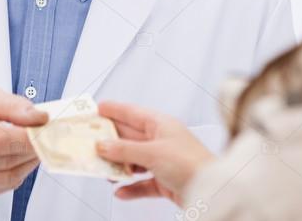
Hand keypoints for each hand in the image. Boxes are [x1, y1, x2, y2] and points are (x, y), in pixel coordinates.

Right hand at [0, 87, 47, 199]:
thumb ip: (13, 107)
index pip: (0, 141)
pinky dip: (15, 174)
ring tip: (33, 146)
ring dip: (27, 163)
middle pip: (6, 160)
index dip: (28, 138)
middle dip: (32, 149)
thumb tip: (39, 118)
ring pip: (7, 178)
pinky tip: (17, 158)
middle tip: (46, 135)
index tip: (47, 130)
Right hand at [95, 101, 216, 205]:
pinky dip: (131, 187)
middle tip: (89, 143)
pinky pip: (142, 182)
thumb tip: (103, 145)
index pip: (131, 113)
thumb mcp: (152, 153)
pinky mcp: (165, 181)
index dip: (113, 110)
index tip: (95, 109)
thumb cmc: (190, 164)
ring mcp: (163, 160)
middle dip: (109, 141)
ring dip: (118, 166)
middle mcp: (161, 140)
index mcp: (160, 124)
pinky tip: (120, 191)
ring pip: (133, 161)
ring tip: (101, 170)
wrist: (213, 190)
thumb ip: (125, 150)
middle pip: (129, 138)